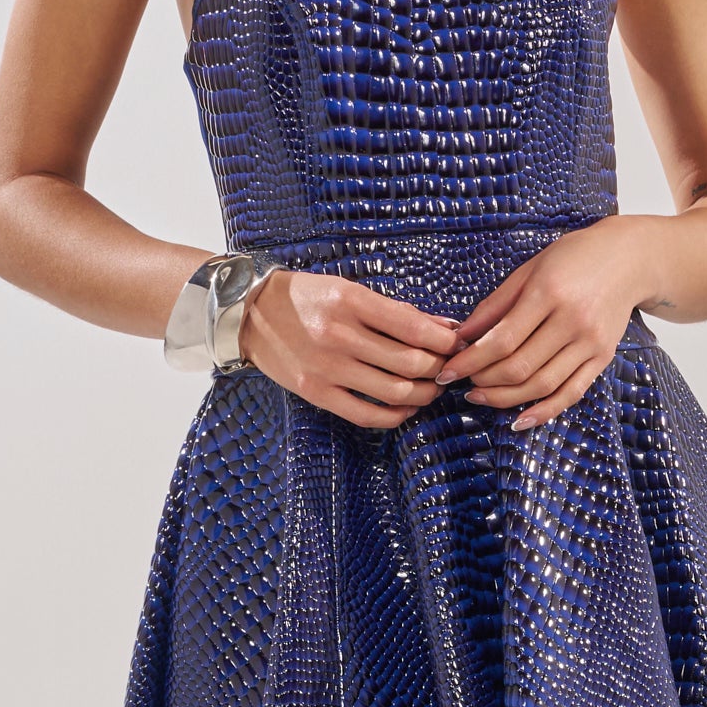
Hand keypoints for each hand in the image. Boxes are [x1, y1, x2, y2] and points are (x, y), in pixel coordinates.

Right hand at [240, 268, 460, 429]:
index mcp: (351, 301)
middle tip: (447, 368)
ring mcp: (327, 368)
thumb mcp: (349, 290)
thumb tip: (443, 327)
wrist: (250, 314)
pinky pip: (367, 415)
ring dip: (424, 394)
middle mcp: (340, 335)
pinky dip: (395, 415)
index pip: (413, 328)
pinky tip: (405, 408)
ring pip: (395, 391)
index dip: (445, 341)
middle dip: (439, 368)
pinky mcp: (316, 393)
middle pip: (410, 363)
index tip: (456, 344)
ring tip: (431, 388)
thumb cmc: (306, 298)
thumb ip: (395, 311)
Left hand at [435, 218, 663, 428]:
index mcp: (548, 293)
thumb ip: (494, 305)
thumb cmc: (573, 258)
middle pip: (520, 366)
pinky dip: (544, 411)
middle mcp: (572, 320)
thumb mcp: (529, 270)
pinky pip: (571, 393)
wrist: (628, 259)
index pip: (501, 340)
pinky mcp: (603, 358)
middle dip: (484, 382)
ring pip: (542, 385)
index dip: (469, 361)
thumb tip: (460, 337)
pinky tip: (520, 421)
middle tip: (463, 385)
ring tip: (482, 398)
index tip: (447, 372)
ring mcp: (591, 342)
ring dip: (506, 399)